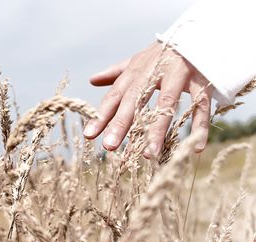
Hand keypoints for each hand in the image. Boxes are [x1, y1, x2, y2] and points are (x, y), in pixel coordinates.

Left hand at [83, 41, 212, 157]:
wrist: (195, 36)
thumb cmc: (160, 55)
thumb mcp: (136, 61)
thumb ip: (115, 73)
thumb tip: (92, 80)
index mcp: (136, 71)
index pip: (115, 95)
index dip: (101, 115)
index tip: (90, 135)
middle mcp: (154, 72)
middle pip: (135, 99)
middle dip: (121, 123)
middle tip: (109, 146)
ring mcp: (178, 75)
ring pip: (167, 103)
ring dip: (157, 129)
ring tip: (149, 155)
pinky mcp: (201, 80)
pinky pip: (201, 105)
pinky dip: (199, 125)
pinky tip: (196, 148)